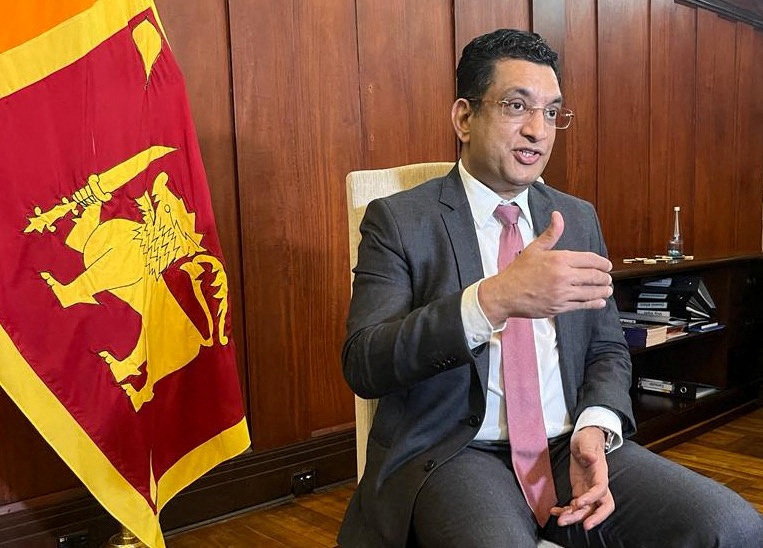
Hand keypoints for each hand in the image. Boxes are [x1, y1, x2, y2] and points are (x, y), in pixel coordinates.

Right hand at [478, 211, 612, 323]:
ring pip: (591, 292)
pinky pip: (583, 305)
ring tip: (606, 289)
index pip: (590, 260)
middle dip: (604, 277)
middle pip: (594, 276)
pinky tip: (599, 302)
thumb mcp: (534, 249)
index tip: (607, 265)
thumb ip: (551, 234)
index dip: (603, 263)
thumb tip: (557, 216)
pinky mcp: (560, 307)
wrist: (505, 294)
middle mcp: (563, 276)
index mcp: (559, 259)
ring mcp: (562, 293)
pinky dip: (594, 303)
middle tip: (607, 277)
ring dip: (603, 291)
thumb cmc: (518, 272)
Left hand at [551, 426, 613, 529]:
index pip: (601, 490)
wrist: (585, 440)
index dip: (591, 498)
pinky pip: (575, 505)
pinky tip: (554, 511)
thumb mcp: (586, 441)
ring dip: (574, 517)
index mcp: (601, 473)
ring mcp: (588, 490)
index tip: (578, 502)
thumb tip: (592, 458)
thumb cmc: (588, 439)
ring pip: (585, 510)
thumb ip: (588, 449)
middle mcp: (597, 485)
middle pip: (598, 506)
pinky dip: (565, 510)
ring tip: (560, 520)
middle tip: (580, 526)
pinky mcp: (580, 491)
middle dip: (591, 518)